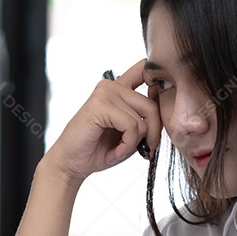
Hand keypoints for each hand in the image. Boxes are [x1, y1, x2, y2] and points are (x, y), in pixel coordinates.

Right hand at [41, 59, 161, 185]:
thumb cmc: (99, 150)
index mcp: (119, 89)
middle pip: (152, 104)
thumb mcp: (130, 133)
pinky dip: (127, 145)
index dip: (160, 84)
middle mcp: (112, 86)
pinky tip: (115, 152)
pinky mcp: (99, 105)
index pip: (145, 71)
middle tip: (145, 150)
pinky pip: (131, 126)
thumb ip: (145, 119)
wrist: (72, 164)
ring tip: (120, 151)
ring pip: (143, 118)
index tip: (162, 106)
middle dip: (154, 132)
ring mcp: (105, 93)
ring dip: (136, 142)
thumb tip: (165, 110)